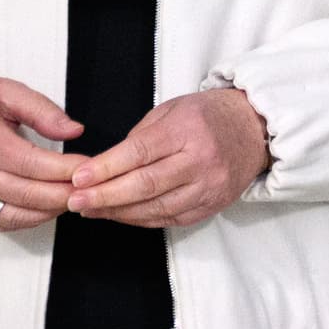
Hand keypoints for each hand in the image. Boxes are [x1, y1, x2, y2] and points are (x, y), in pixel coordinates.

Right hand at [0, 74, 83, 234]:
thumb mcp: (7, 92)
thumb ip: (42, 110)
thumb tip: (72, 130)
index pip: (36, 165)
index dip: (69, 170)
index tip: (91, 167)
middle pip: (31, 195)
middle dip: (67, 193)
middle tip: (91, 187)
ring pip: (20, 214)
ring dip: (52, 209)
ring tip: (73, 195)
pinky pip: (4, 223)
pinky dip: (31, 219)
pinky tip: (48, 206)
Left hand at [67, 88, 273, 228]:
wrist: (254, 131)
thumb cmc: (210, 116)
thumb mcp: (172, 110)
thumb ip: (140, 137)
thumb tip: (105, 166)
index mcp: (189, 129)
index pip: (140, 153)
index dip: (106, 168)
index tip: (79, 177)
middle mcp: (201, 161)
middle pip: (145, 185)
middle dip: (104, 195)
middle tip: (75, 200)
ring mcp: (209, 187)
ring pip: (155, 207)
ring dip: (117, 211)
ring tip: (90, 209)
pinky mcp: (211, 205)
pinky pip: (169, 219)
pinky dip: (140, 219)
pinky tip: (119, 214)